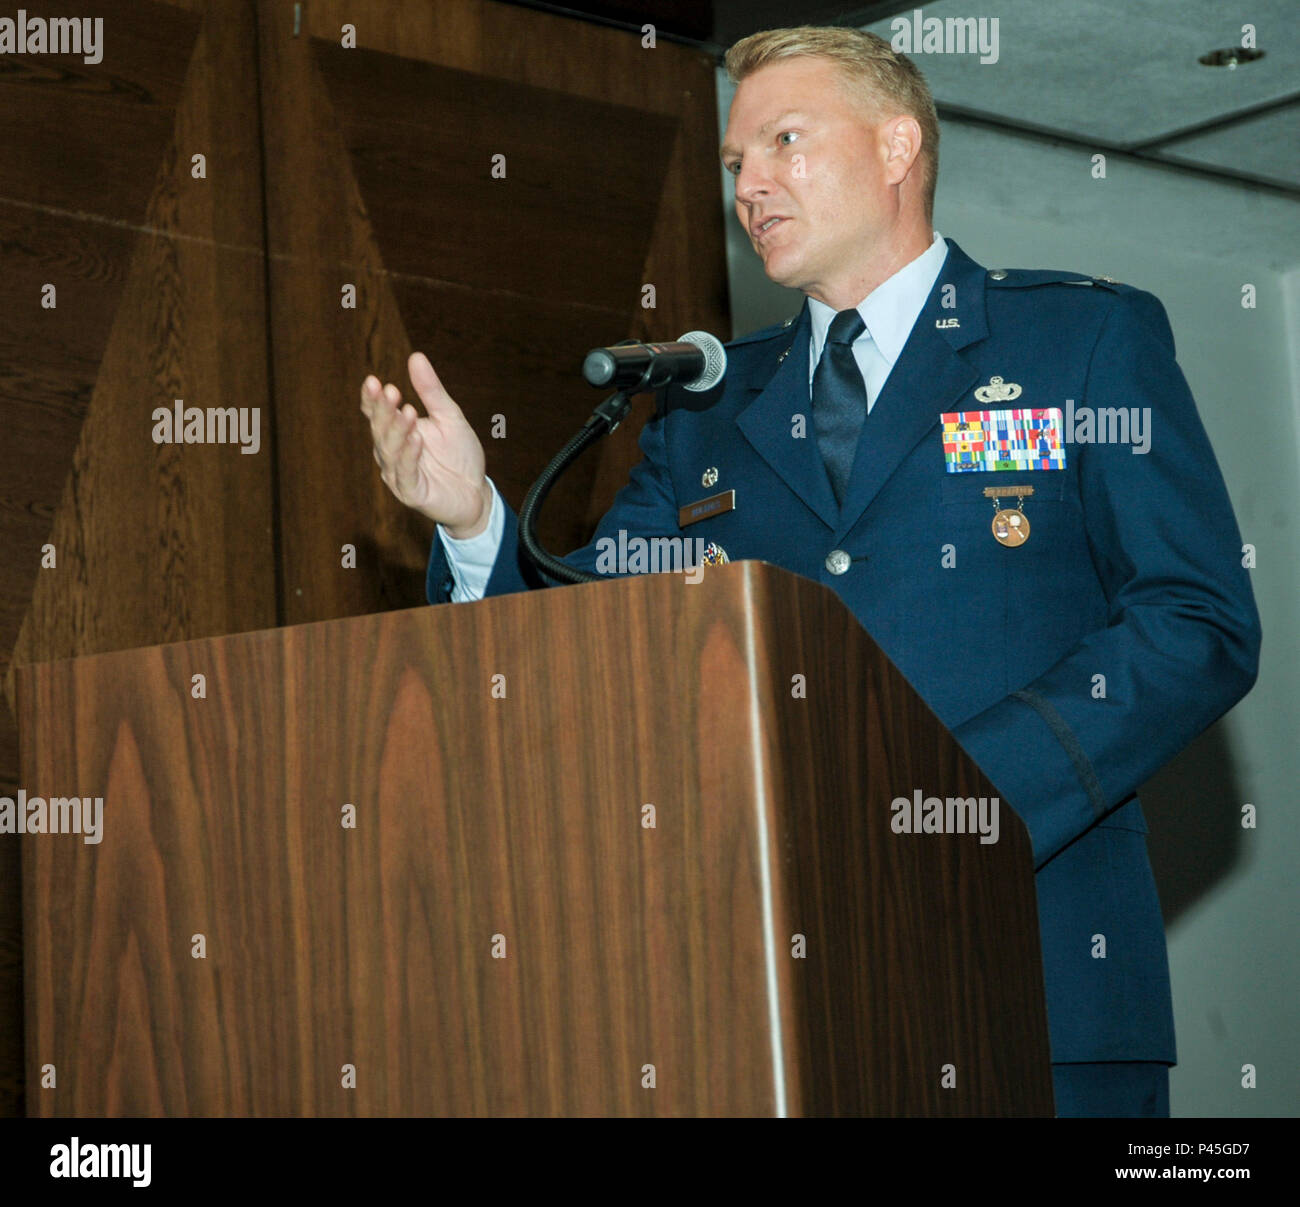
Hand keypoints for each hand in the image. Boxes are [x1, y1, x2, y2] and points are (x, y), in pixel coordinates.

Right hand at [360, 352, 491, 537]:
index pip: (376, 413)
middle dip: (384, 411)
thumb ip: (431, 391)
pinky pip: (406, 473)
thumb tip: (416, 356)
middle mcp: (391, 453)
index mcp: (396, 432)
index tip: (373, 381)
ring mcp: (399, 474)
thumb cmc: (459, 455)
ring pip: (390, 451)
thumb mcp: (449, 417)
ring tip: (407, 412)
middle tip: (390, 391)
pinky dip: (409, 456)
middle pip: (380, 429)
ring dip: (397, 431)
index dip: (372, 399)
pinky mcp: (412, 493)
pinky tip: (416, 439)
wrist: (476, 492)